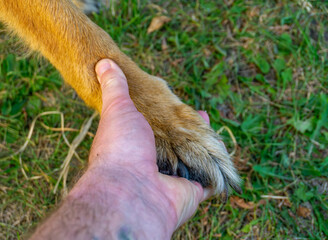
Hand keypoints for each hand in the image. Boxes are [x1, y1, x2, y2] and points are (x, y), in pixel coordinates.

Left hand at [89, 59, 210, 229]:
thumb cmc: (120, 145)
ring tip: (218, 139)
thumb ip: (114, 85)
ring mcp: (174, 179)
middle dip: (195, 134)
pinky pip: (209, 183)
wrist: (128, 186)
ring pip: (196, 164)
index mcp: (139, 144)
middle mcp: (155, 163)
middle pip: (180, 147)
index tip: (184, 109)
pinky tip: (225, 164)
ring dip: (208, 152)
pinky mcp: (191, 193)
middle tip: (205, 119)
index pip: (162, 130)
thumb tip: (102, 62)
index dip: (174, 120)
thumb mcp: (117, 107)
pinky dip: (217, 176)